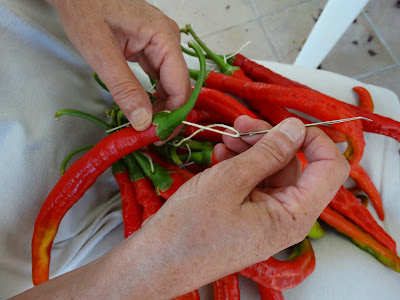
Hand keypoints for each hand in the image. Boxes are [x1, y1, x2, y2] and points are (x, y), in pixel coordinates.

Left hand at [49, 0, 190, 130]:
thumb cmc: (84, 8)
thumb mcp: (101, 51)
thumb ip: (124, 87)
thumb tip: (144, 122)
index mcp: (164, 37)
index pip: (180, 86)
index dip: (172, 115)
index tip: (157, 137)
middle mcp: (168, 41)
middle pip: (177, 87)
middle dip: (166, 114)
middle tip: (149, 136)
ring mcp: (160, 45)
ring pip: (168, 85)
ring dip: (158, 107)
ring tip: (144, 126)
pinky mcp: (150, 50)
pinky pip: (157, 78)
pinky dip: (151, 96)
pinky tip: (142, 108)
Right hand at [132, 116, 349, 296]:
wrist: (158, 259)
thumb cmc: (191, 228)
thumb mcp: (230, 181)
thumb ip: (268, 152)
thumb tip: (296, 129)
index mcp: (293, 216)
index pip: (330, 169)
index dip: (315, 140)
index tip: (288, 123)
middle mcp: (284, 218)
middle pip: (293, 165)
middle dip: (268, 140)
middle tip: (241, 126)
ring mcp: (264, 217)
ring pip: (269, 171)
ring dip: (250, 150)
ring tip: (225, 140)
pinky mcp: (246, 214)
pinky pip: (252, 182)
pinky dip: (239, 164)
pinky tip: (220, 156)